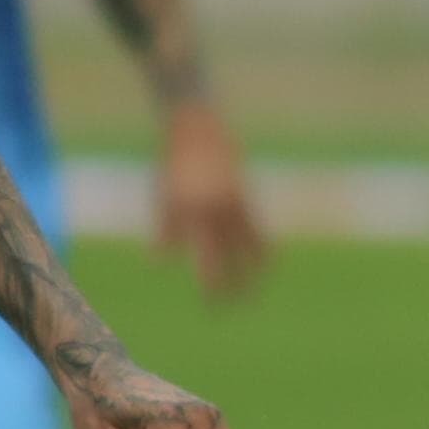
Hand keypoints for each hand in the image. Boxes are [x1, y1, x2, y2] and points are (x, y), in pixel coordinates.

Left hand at [154, 104, 266, 300]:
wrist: (195, 123)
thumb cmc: (172, 162)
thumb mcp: (163, 195)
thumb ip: (166, 229)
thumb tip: (162, 263)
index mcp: (192, 212)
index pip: (207, 261)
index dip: (212, 286)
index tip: (213, 304)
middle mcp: (216, 208)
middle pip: (232, 258)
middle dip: (236, 285)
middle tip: (239, 305)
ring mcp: (234, 200)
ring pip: (253, 243)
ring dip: (256, 270)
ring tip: (257, 290)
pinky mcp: (246, 192)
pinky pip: (259, 226)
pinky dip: (263, 246)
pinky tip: (266, 262)